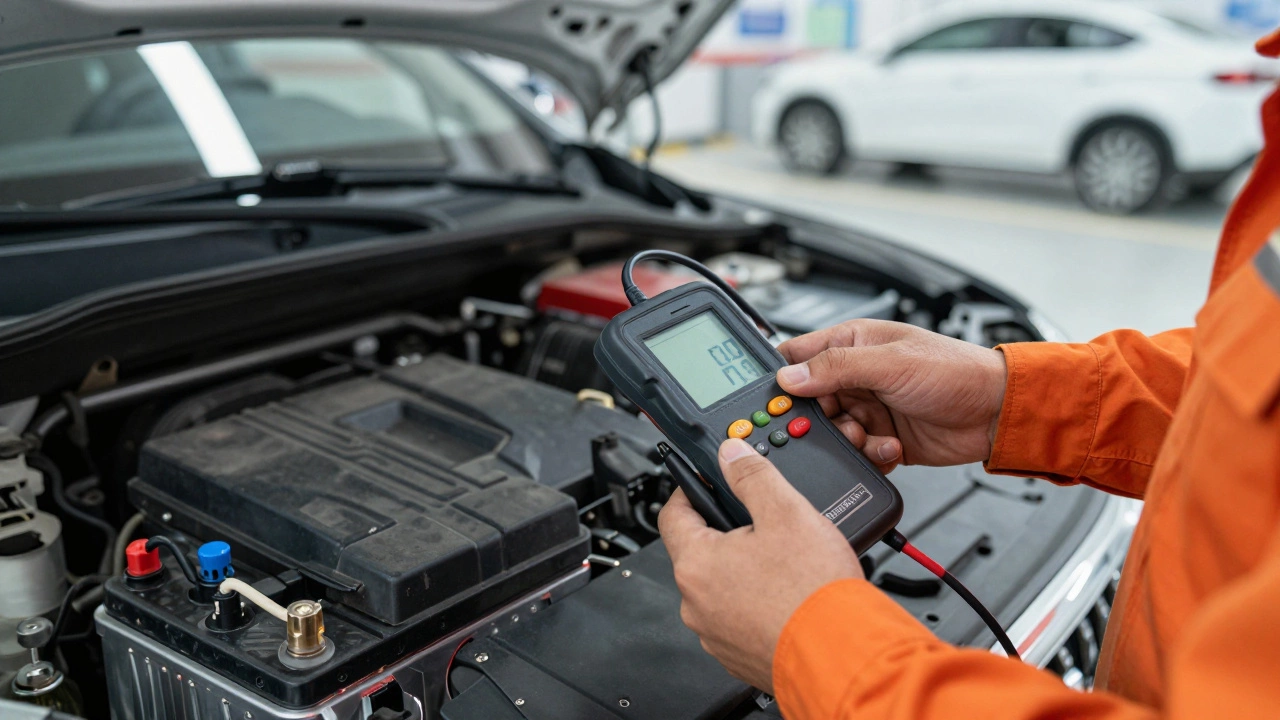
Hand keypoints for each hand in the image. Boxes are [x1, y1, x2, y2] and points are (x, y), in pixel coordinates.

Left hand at [658, 438, 861, 691]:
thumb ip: (752, 475)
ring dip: (745, 570)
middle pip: (700, 551)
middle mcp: (696, 604)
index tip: (709, 481)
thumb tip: (731, 453)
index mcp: (696, 564)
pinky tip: (789, 596)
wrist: (844, 655)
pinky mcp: (739, 656)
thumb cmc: (813, 592)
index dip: (691, 489)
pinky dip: (759, 604)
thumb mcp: (786, 512)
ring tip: (786, 564)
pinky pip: (740, 619)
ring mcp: (716, 635)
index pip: (672, 513)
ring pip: (722, 587)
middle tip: (765, 524)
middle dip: (728, 532)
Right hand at [777, 319, 1006, 471]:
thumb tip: (788, 376)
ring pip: (832, 432)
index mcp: (852, 343)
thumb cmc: (956, 371)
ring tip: (871, 435)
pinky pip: (857, 453)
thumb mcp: (890, 363)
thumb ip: (835, 368)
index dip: (782, 378)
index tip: (777, 401)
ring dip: (848, 440)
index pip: (797, 356)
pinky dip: (870, 455)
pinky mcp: (881, 437)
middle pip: (809, 403)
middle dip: (819, 420)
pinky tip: (892, 446)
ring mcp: (869, 407)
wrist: (996, 413)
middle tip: (839, 423)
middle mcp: (856, 375)